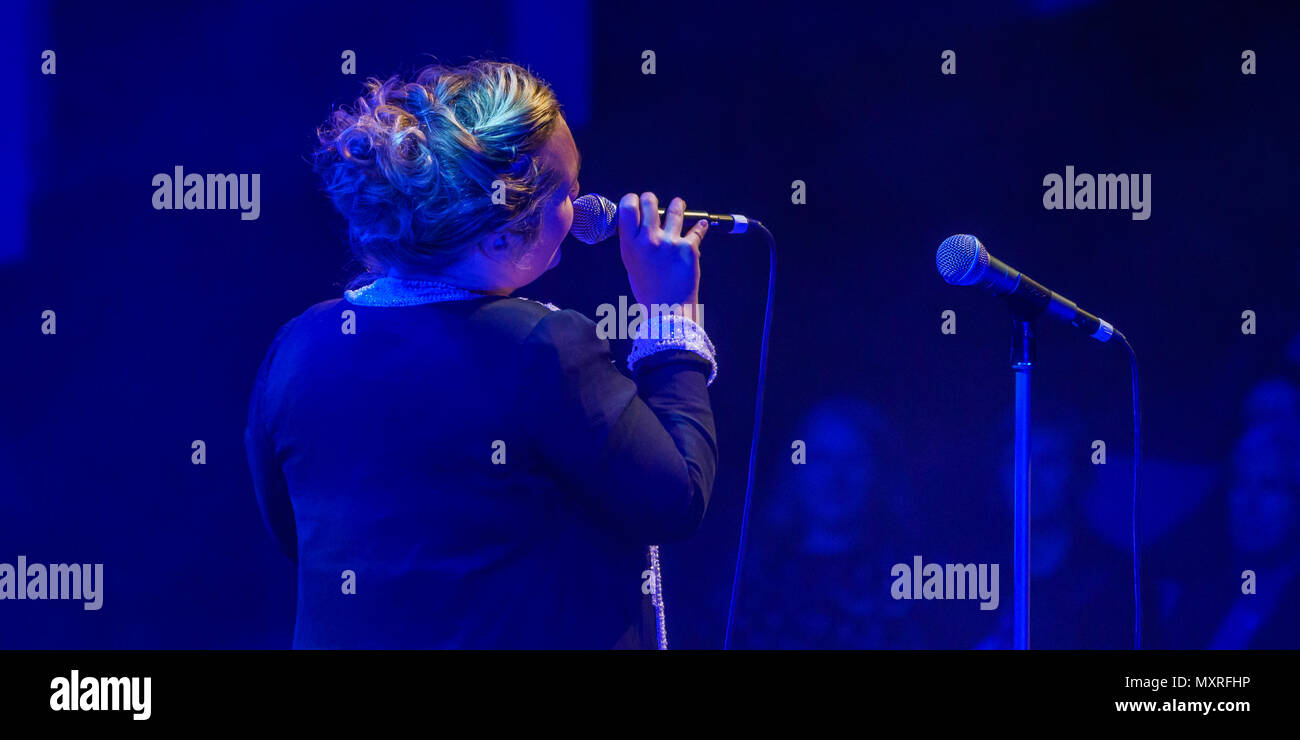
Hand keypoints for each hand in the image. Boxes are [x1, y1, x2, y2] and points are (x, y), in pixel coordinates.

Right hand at [618, 192, 707, 314]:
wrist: (668, 310)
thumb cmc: (648, 289)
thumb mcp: (631, 263)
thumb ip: (633, 242)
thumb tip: (637, 222)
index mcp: (630, 244)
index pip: (627, 207)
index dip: (632, 199)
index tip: (636, 201)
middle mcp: (648, 240)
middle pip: (650, 201)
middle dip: (651, 199)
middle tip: (654, 204)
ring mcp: (669, 242)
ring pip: (675, 208)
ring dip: (677, 205)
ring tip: (678, 206)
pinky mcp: (688, 248)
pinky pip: (697, 228)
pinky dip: (700, 226)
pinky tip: (701, 225)